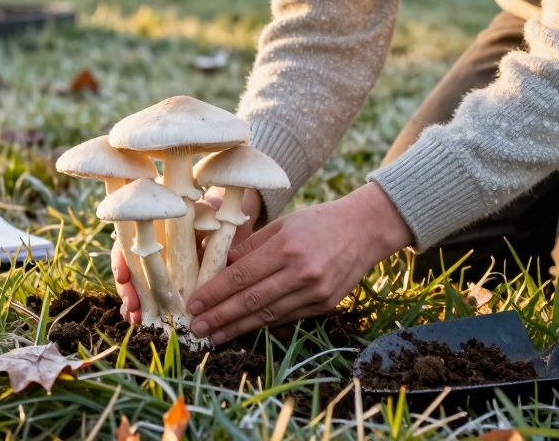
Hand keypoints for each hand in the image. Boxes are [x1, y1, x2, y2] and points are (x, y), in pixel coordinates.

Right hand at [113, 187, 263, 323]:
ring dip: (132, 304)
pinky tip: (140, 322)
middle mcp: (147, 248)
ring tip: (135, 319)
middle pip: (128, 269)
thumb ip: (202, 219)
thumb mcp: (206, 212)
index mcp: (150, 227)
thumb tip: (207, 230)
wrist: (221, 224)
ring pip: (135, 286)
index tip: (124, 277)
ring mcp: (153, 267)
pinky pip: (148, 300)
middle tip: (133, 306)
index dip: (122, 260)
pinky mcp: (164, 285)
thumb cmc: (210, 214)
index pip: (125, 244)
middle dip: (127, 290)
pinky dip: (143, 311)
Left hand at [186, 181, 412, 343]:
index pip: (242, 275)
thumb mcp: (282, 225)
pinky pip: (287, 318)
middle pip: (252, 300)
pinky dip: (263, 324)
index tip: (194, 303)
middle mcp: (302, 272)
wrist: (364, 231)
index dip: (215, 292)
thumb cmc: (318, 222)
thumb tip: (221, 266)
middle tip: (196, 327)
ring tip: (214, 335)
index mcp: (287, 248)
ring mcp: (316, 292)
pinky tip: (244, 328)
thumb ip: (251, 246)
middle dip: (220, 316)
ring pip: (269, 315)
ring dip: (238, 327)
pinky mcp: (325, 304)